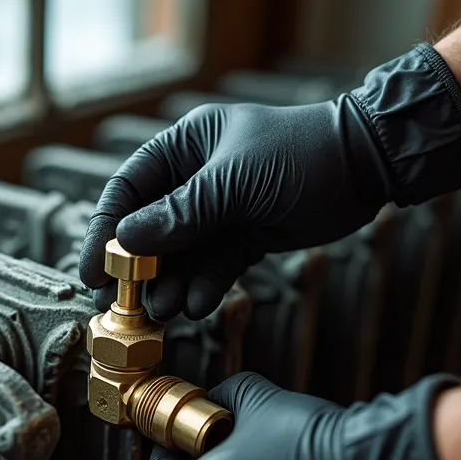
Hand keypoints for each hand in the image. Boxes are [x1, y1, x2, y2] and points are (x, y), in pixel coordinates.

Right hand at [80, 44, 460, 319]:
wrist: (367, 166)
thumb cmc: (301, 155)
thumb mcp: (234, 184)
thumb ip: (180, 215)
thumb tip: (125, 241)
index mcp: (185, 146)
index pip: (129, 189)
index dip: (106, 230)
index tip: (93, 270)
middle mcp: (197, 176)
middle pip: (151, 227)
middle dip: (138, 268)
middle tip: (123, 305)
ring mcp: (222, 207)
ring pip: (182, 253)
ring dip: (170, 283)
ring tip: (163, 313)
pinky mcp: (246, 234)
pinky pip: (214, 264)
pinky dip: (204, 284)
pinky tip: (196, 305)